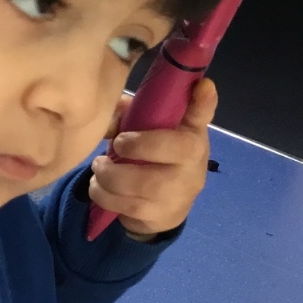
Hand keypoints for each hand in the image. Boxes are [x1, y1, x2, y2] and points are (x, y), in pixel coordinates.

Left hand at [88, 79, 215, 237]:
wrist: (168, 208)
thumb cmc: (158, 158)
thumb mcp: (155, 133)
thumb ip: (137, 114)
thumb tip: (116, 104)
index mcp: (192, 136)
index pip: (202, 115)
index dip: (204, 101)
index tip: (202, 86)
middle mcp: (192, 164)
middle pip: (167, 150)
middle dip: (133, 145)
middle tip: (114, 144)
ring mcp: (179, 193)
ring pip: (140, 184)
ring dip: (109, 175)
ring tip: (99, 168)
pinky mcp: (160, 216)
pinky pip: (126, 206)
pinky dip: (103, 195)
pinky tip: (99, 187)